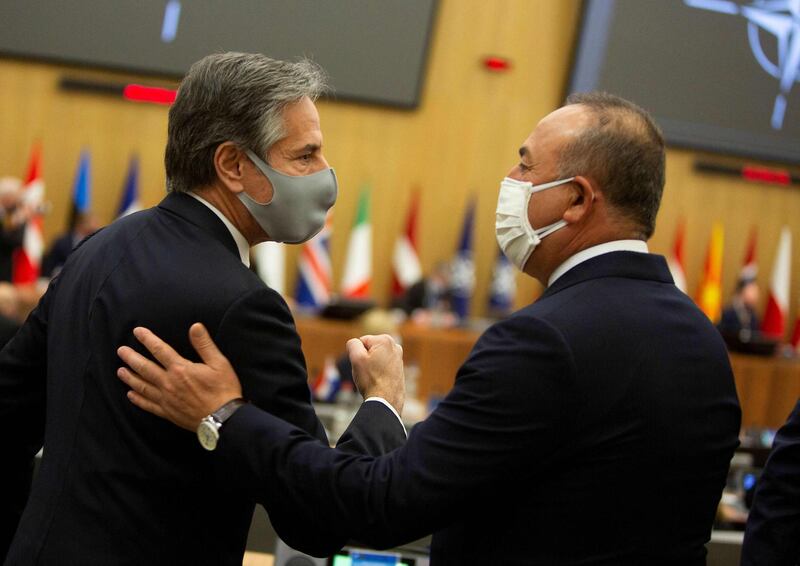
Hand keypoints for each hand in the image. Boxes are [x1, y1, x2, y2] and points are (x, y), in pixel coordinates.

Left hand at [117, 323, 241, 430]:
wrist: (223, 418)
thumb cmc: (223, 389)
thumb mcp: (219, 363)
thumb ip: (204, 344)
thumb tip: (195, 326)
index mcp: (180, 369)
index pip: (160, 350)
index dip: (148, 339)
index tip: (137, 332)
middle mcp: (169, 383)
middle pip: (145, 368)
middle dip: (131, 358)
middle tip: (120, 351)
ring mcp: (166, 399)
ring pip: (143, 386)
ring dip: (130, 377)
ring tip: (120, 371)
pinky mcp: (167, 412)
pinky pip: (148, 405)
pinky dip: (138, 399)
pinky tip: (130, 395)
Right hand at [347, 334, 404, 415]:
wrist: (386, 401)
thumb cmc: (371, 380)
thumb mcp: (356, 358)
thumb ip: (353, 344)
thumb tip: (355, 342)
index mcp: (385, 340)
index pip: (360, 342)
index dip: (357, 354)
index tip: (363, 366)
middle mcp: (395, 346)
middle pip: (369, 349)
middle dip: (365, 359)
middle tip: (367, 372)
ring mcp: (398, 358)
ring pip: (375, 358)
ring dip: (371, 366)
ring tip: (373, 377)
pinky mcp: (398, 368)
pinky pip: (381, 366)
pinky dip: (378, 372)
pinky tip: (378, 381)